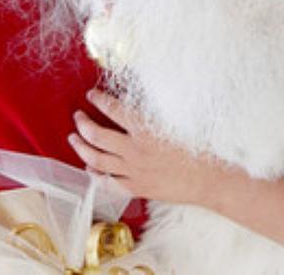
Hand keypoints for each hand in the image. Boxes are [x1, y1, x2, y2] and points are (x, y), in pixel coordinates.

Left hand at [69, 89, 226, 204]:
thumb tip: (137, 101)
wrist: (209, 180)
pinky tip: (89, 168)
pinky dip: (95, 174)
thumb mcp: (177, 122)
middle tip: (77, 117)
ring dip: (81, 147)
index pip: (113, 110)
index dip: (99, 100)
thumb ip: (154, 113)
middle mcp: (134, 151)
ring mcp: (133, 171)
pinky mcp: (136, 188)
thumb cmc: (198, 149)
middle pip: (96, 135)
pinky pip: (107, 182)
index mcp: (146, 130)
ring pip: (96, 160)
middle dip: (82, 124)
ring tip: (74, 139)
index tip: (92, 95)